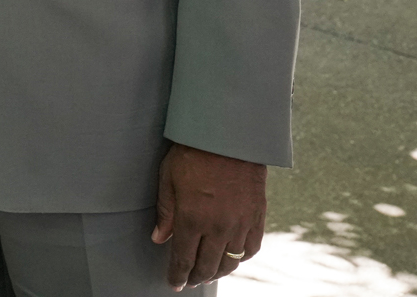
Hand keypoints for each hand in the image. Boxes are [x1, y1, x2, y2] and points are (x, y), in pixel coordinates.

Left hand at [152, 142, 265, 288]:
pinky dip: (240, 258)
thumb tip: (159, 238)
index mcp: (192, 218)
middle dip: (196, 277)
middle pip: (207, 266)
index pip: (184, 258)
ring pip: (230, 262)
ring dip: (218, 272)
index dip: (178, 275)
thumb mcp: (168, 178)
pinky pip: (251, 248)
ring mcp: (241, 223)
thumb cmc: (193, 152)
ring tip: (208, 274)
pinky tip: (232, 258)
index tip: (174, 283)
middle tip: (189, 281)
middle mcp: (218, 227)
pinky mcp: (257, 216)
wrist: (229, 135)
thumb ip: (165, 212)